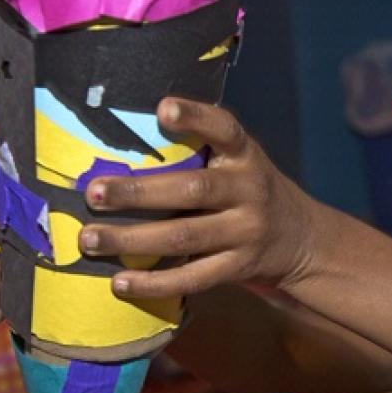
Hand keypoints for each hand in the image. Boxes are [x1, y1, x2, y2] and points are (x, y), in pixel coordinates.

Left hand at [79, 98, 319, 298]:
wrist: (301, 239)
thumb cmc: (248, 190)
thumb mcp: (239, 160)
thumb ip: (199, 150)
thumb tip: (121, 140)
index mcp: (245, 155)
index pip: (224, 129)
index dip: (196, 117)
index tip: (162, 109)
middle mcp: (248, 191)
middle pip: (192, 190)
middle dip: (138, 192)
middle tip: (93, 193)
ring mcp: (244, 233)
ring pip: (184, 238)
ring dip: (132, 240)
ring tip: (90, 239)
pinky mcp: (237, 268)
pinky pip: (192, 279)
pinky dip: (154, 283)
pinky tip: (120, 283)